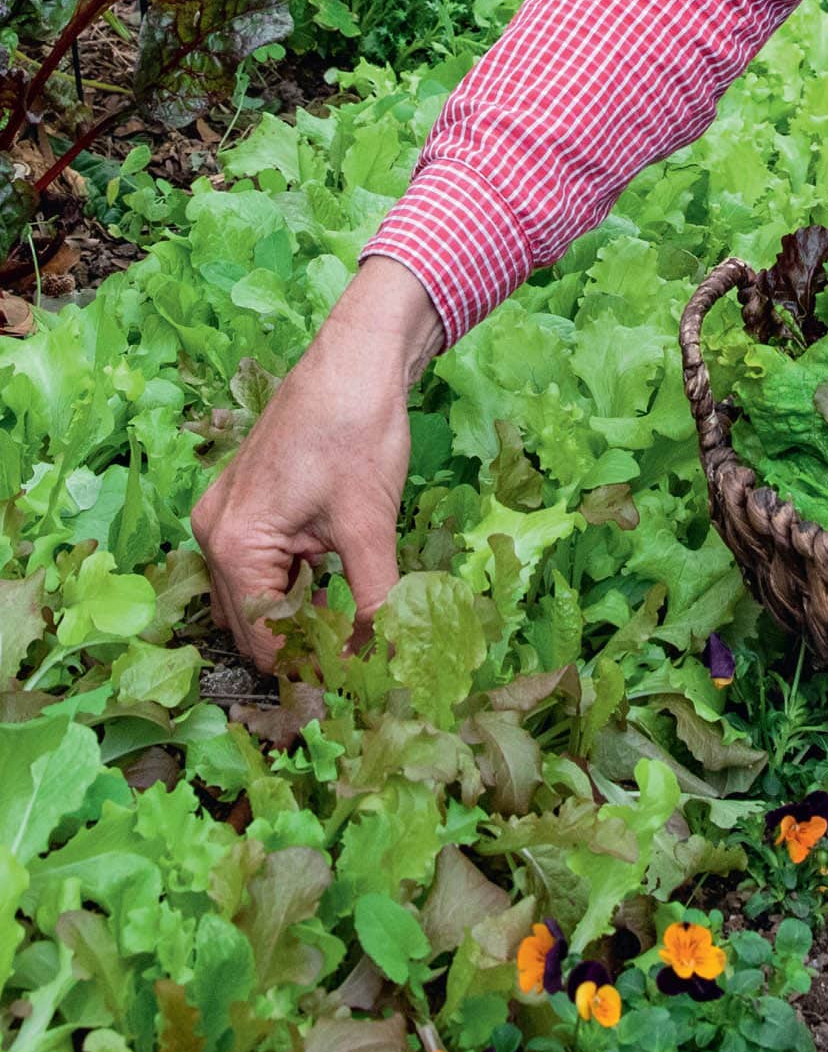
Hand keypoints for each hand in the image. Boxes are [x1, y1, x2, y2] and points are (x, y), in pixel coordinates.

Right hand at [191, 257, 443, 670]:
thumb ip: (374, 600)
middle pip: (255, 622)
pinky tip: (343, 591)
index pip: (263, 639)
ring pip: (261, 596)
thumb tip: (389, 660)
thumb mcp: (368, 526)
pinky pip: (266, 565)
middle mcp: (214, 533)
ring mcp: (227, 516)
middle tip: (363, 669)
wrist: (357, 358)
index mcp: (232, 543)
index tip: (352, 693)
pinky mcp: (250, 503)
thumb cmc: (356, 431)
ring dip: (305, 618)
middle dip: (306, 648)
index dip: (308, 671)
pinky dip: (301, 585)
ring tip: (360, 636)